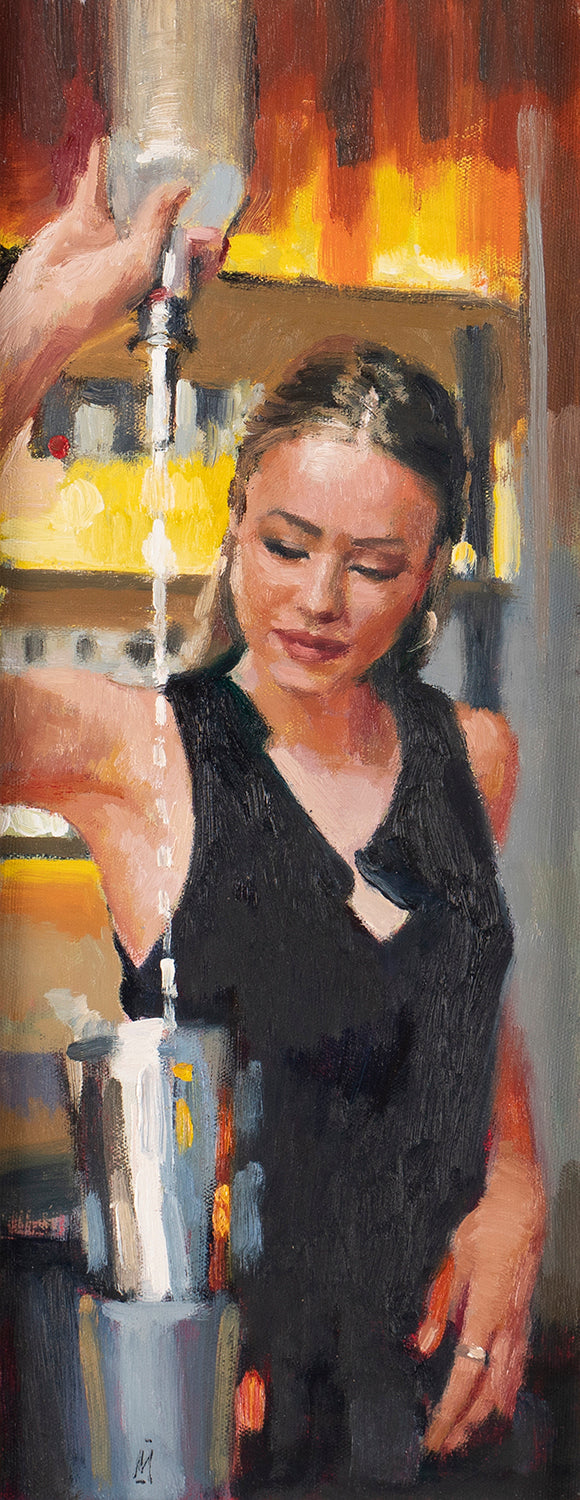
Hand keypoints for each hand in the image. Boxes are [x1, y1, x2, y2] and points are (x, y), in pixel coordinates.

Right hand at [0, 138, 225, 448]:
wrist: (46, 303)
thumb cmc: (98, 295)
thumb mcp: (141, 259)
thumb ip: (160, 221)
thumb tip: (182, 187)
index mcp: (157, 276)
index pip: (191, 260)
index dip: (208, 247)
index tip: (224, 230)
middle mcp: (136, 256)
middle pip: (164, 225)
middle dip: (178, 204)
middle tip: (196, 174)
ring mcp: (110, 238)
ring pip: (129, 202)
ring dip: (139, 180)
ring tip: (155, 152)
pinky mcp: (83, 223)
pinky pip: (95, 189)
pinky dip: (99, 167)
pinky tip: (106, 145)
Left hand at [417, 1147, 545, 1456]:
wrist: (522, 1207)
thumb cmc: (483, 1229)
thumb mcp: (451, 1262)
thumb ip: (436, 1308)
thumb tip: (421, 1347)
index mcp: (485, 1313)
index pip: (466, 1375)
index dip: (449, 1410)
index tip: (433, 1433)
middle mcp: (507, 1326)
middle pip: (488, 1391)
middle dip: (464, 1422)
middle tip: (441, 1445)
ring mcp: (519, 1324)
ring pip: (506, 1384)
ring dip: (483, 1413)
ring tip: (462, 1433)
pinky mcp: (522, 1318)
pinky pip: (514, 1366)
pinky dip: (501, 1392)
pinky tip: (494, 1403)